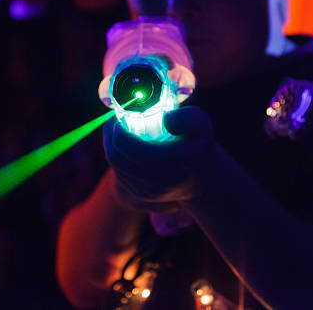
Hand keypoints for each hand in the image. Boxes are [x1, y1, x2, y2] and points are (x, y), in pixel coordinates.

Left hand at [103, 106, 220, 210]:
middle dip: (111, 136)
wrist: (202, 180)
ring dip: (111, 145)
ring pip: (115, 165)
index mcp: (173, 164)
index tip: (119, 116)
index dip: (118, 130)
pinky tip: (123, 145)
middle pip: (117, 157)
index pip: (131, 148)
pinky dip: (116, 156)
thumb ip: (188, 118)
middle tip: (115, 121)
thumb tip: (166, 120)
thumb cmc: (199, 147)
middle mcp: (157, 182)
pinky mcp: (140, 196)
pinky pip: (118, 173)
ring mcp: (147, 192)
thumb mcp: (201, 125)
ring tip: (117, 130)